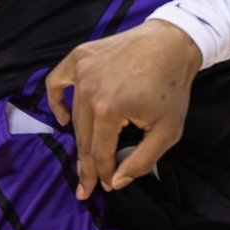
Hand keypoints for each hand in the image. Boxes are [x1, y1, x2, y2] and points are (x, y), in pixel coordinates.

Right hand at [45, 21, 202, 199]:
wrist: (174, 43)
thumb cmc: (172, 86)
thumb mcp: (168, 129)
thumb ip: (142, 160)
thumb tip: (116, 181)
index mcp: (109, 110)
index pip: (99, 153)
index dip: (103, 173)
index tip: (106, 186)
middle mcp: (89, 91)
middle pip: (83, 137)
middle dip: (87, 164)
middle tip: (85, 186)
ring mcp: (82, 71)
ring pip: (74, 115)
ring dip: (80, 137)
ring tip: (85, 158)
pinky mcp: (80, 56)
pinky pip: (56, 81)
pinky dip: (55, 100)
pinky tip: (64, 118)